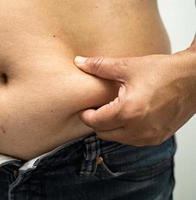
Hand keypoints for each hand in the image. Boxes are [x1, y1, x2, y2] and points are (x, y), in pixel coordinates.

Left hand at [74, 41, 195, 145]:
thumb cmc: (165, 71)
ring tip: (113, 110)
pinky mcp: (157, 138)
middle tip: (98, 107)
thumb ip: (99, 66)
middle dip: (97, 121)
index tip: (85, 107)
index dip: (85, 114)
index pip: (94, 122)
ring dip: (110, 128)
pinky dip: (125, 131)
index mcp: (128, 112)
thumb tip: (79, 62)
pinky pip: (132, 140)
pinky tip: (128, 116)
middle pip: (103, 133)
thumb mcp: (128, 66)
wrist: (195, 78)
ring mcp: (149, 137)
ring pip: (116, 139)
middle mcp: (138, 129)